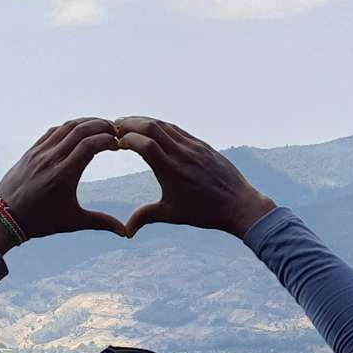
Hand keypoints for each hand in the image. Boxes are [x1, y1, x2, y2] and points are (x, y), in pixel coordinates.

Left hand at [0, 118, 126, 252]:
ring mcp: (39, 152)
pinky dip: (69, 127)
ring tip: (101, 126)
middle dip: (101, 126)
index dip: (108, 139)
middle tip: (115, 130)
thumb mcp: (72, 222)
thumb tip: (124, 232)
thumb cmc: (40, 222)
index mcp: (64, 175)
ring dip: (86, 122)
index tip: (120, 143)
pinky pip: (53, 131)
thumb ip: (100, 222)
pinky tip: (79, 130)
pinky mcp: (31, 151)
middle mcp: (51, 159)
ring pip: (66, 127)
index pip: (90, 145)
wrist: (5, 217)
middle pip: (80, 130)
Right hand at [113, 118, 274, 238]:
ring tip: (129, 124)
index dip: (126, 139)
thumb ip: (146, 217)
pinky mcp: (201, 144)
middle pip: (151, 127)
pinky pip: (177, 129)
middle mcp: (182, 154)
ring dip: (144, 121)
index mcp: (171, 171)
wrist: (238, 204)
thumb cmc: (204, 212)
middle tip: (115, 126)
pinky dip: (161, 125)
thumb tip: (126, 232)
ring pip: (164, 124)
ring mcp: (193, 146)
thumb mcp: (172, 214)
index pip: (144, 144)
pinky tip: (151, 127)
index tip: (114, 142)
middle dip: (130, 123)